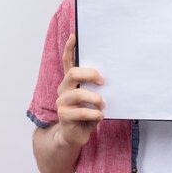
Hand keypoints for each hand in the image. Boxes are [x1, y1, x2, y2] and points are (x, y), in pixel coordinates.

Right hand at [54, 34, 104, 148]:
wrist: (74, 136)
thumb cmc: (86, 115)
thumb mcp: (93, 99)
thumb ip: (96, 89)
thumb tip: (110, 78)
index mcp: (70, 82)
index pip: (67, 61)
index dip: (69, 48)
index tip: (74, 36)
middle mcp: (63, 89)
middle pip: (72, 73)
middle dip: (90, 74)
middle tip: (103, 81)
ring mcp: (62, 102)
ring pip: (78, 94)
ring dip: (95, 98)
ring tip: (103, 105)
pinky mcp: (64, 116)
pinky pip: (81, 112)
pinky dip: (94, 114)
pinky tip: (100, 116)